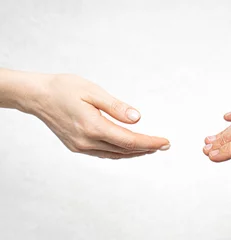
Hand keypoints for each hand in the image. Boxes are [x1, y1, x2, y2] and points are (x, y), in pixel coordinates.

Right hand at [24, 73, 169, 158]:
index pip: (129, 141)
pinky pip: (104, 153)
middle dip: (147, 148)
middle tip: (164, 145)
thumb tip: (138, 119)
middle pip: (124, 150)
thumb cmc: (63, 88)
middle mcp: (86, 141)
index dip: (150, 142)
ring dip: (135, 152)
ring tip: (151, 148)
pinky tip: (128, 149)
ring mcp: (80, 146)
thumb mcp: (92, 91)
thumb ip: (116, 107)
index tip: (165, 142)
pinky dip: (120, 152)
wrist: (36, 96)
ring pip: (115, 154)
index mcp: (92, 127)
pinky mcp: (76, 146)